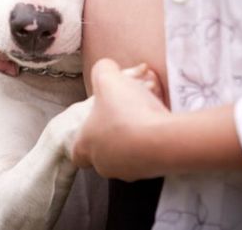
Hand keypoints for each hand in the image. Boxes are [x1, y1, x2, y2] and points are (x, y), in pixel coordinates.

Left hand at [72, 58, 169, 180]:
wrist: (163, 140)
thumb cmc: (126, 111)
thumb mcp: (107, 76)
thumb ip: (102, 69)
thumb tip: (106, 69)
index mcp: (86, 144)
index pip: (78, 150)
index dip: (86, 134)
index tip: (97, 120)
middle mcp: (104, 163)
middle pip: (105, 147)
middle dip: (115, 127)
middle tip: (126, 108)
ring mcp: (129, 171)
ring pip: (129, 149)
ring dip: (137, 129)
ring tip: (148, 106)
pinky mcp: (153, 172)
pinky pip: (151, 151)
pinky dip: (154, 135)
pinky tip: (161, 117)